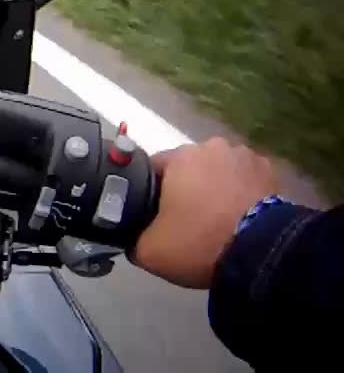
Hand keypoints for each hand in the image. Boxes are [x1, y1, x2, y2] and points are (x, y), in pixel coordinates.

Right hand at [132, 137, 278, 288]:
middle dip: (185, 188)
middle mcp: (212, 147)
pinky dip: (240, 194)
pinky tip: (239, 217)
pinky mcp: (271, 174)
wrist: (263, 255)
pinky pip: (244, 181)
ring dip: (215, 188)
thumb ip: (132, 239)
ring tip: (217, 221)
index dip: (148, 193)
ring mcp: (246, 158)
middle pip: (188, 169)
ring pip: (218, 172)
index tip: (152, 217)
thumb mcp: (149, 251)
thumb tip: (132, 237)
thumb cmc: (199, 241)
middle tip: (185, 221)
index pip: (151, 169)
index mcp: (179, 156)